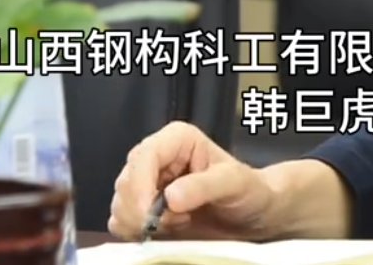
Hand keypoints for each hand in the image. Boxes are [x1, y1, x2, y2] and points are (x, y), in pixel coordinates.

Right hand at [107, 121, 268, 241]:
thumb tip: (170, 197)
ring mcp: (146, 183)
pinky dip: (137, 232)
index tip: (150, 215)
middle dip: (144, 209)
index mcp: (176, 140)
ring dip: (143, 222)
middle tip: (177, 220)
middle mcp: (156, 158)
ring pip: (120, 204)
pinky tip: (167, 230)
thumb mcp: (235, 183)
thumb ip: (204, 186)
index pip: (143, 157)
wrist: (252, 215)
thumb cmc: (248, 190)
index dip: (141, 186)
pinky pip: (121, 221)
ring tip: (178, 222)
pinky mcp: (142, 208)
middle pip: (126, 182)